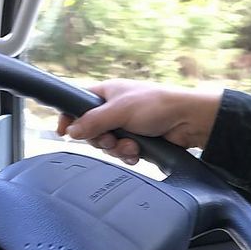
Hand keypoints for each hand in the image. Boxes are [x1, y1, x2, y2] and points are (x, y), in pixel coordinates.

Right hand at [56, 79, 221, 164]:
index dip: (68, 117)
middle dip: (102, 140)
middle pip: (91, 131)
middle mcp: (114, 109)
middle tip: (113, 139)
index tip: (62, 132)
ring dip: (118, 149)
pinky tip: (138, 152)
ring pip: (107, 145)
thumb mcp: (120, 110)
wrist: (188, 121)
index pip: (78, 104)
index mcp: (107, 93)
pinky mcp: (137, 140)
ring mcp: (126, 125)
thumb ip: (93, 121)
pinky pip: (122, 154)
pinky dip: (129, 155)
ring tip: (132, 145)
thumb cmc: (157, 105)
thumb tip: (71, 131)